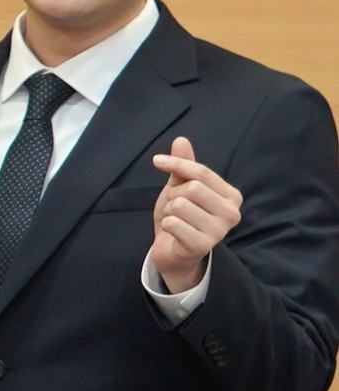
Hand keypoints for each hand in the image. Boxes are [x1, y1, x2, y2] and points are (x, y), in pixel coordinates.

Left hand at [148, 135, 242, 294]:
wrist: (174, 250)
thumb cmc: (181, 216)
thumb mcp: (180, 187)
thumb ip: (183, 166)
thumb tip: (181, 140)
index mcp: (231, 195)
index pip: (201, 172)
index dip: (176, 163)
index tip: (157, 161)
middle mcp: (232, 213)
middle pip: (192, 188)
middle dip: (173, 195)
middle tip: (174, 208)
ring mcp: (220, 231)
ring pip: (180, 205)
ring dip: (169, 212)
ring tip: (175, 220)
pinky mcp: (203, 245)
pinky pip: (173, 223)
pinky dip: (166, 225)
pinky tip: (174, 233)